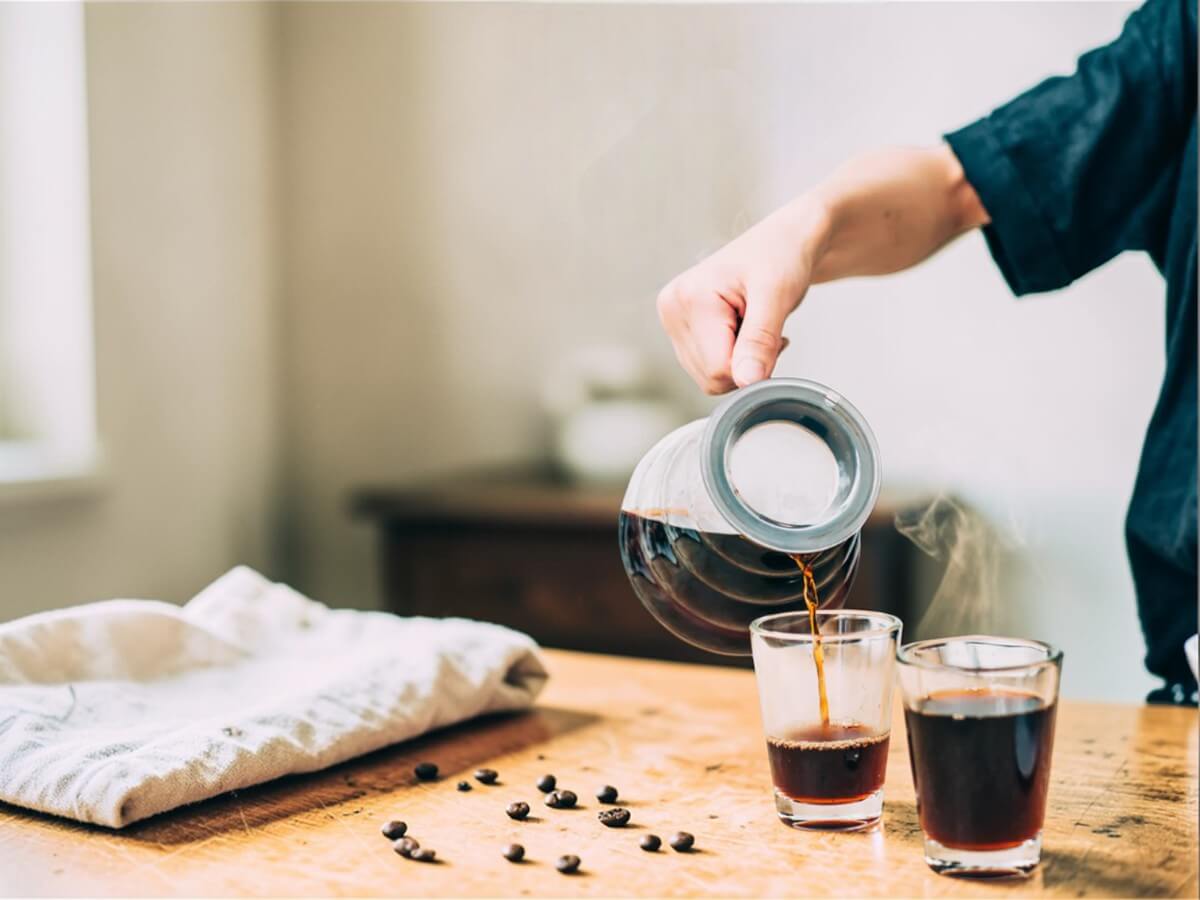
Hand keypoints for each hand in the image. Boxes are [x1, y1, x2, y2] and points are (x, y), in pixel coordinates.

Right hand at [656, 199, 829, 393]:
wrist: (783, 239)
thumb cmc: (782, 256)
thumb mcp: (777, 296)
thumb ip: (760, 341)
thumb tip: (747, 382)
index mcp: (689, 298)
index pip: (718, 370)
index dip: (753, 364)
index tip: (774, 334)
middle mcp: (671, 310)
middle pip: (710, 377)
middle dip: (746, 364)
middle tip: (767, 328)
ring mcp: (673, 320)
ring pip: (708, 377)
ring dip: (740, 361)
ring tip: (754, 324)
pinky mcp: (680, 328)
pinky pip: (707, 367)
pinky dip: (732, 357)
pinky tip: (744, 330)